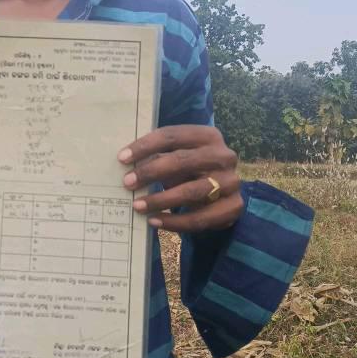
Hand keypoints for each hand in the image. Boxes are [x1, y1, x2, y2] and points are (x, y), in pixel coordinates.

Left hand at [117, 125, 242, 232]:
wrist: (224, 193)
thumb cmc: (192, 170)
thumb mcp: (178, 158)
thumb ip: (159, 157)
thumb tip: (126, 163)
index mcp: (208, 136)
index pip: (172, 135)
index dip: (145, 146)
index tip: (122, 158)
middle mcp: (224, 156)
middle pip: (182, 161)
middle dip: (151, 172)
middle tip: (127, 183)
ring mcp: (231, 182)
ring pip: (191, 191)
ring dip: (160, 200)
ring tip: (137, 206)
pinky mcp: (234, 206)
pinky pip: (200, 218)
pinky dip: (174, 222)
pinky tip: (154, 221)